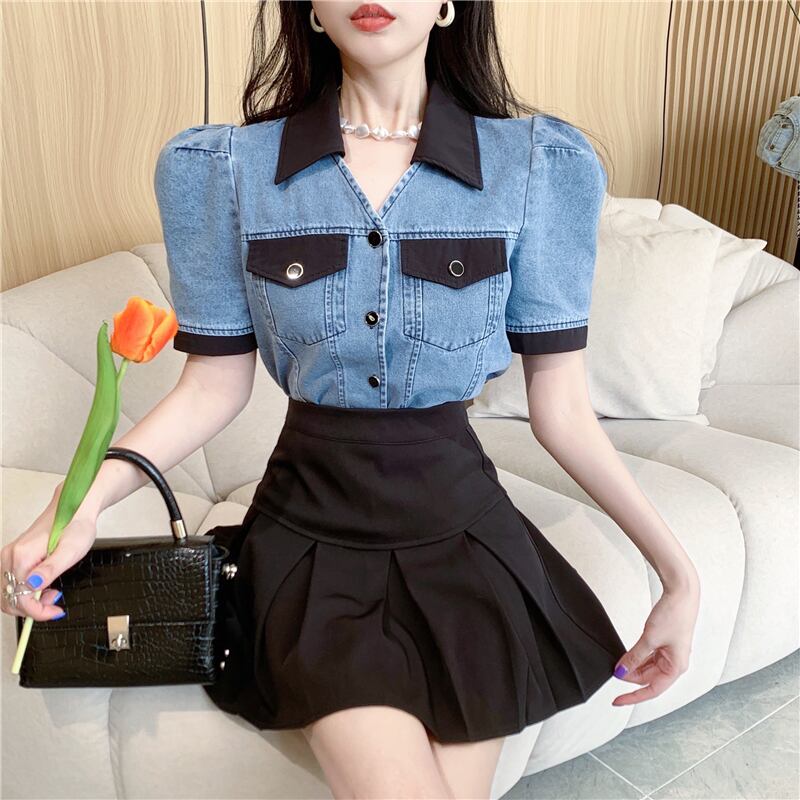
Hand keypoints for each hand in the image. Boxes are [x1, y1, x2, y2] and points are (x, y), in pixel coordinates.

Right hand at [1, 482, 97, 620]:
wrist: (75, 509)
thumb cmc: (76, 527)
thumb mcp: (70, 551)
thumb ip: (50, 569)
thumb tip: (33, 586)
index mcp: (22, 556)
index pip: (19, 598)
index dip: (37, 611)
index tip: (55, 611)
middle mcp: (11, 556)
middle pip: (9, 599)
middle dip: (32, 608)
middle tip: (54, 601)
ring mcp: (11, 556)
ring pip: (9, 593)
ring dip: (29, 601)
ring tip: (52, 592)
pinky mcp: (15, 556)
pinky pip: (13, 582)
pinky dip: (27, 591)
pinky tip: (45, 586)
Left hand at [612, 571, 700, 705]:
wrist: (682, 593)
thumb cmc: (674, 615)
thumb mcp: (649, 639)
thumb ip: (634, 657)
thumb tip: (621, 671)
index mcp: (677, 668)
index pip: (652, 690)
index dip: (633, 697)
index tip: (617, 701)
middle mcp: (675, 663)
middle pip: (649, 679)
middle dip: (630, 677)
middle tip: (613, 672)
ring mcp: (670, 653)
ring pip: (648, 668)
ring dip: (633, 667)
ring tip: (617, 664)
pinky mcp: (665, 643)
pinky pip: (649, 657)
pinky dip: (637, 657)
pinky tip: (626, 657)